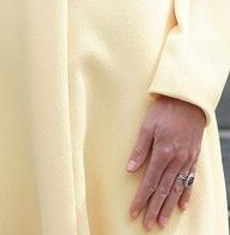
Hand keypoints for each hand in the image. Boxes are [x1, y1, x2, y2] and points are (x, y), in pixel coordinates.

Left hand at [127, 96, 204, 229]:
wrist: (187, 101)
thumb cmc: (163, 111)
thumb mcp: (147, 126)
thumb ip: (139, 149)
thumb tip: (129, 170)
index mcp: (163, 153)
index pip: (150, 182)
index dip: (141, 199)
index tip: (134, 211)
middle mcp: (176, 161)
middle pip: (164, 190)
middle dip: (154, 208)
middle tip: (148, 225)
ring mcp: (187, 161)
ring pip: (177, 189)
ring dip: (168, 207)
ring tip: (161, 221)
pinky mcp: (193, 158)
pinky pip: (190, 181)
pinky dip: (185, 195)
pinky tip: (181, 206)